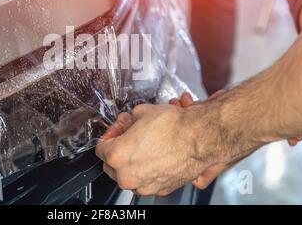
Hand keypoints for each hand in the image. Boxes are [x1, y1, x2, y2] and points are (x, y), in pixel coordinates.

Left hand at [96, 98, 228, 195]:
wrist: (201, 138)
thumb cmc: (174, 126)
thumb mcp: (142, 112)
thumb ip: (128, 120)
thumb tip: (127, 123)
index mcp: (117, 156)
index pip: (100, 148)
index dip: (110, 135)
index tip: (118, 129)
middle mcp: (129, 176)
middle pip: (112, 165)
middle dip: (119, 149)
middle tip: (130, 135)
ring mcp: (146, 185)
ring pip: (130, 175)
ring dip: (134, 161)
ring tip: (147, 144)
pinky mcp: (162, 189)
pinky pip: (148, 180)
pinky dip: (150, 170)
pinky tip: (158, 154)